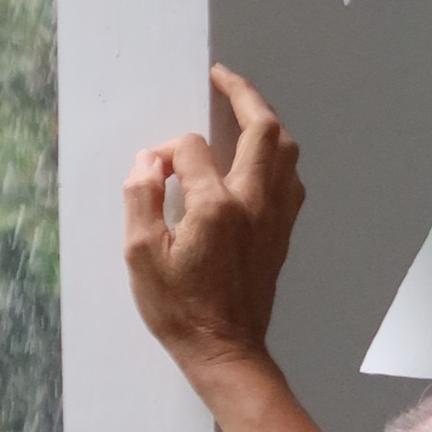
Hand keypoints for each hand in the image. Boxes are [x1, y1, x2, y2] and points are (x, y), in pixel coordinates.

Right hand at [124, 65, 304, 377]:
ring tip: (243, 113)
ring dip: (267, 123)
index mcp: (216, 207)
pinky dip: (276, 158)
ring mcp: (275, 218)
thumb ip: (140, 199)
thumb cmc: (179, 311)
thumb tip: (151, 161)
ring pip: (286, 151)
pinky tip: (258, 160)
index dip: (168, 151)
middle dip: (243, 94)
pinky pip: (290, 180)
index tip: (153, 169)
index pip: (192, 149)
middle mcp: (254, 204)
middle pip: (263, 129)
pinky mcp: (283, 234)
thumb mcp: (140, 257)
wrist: (225, 353)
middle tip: (222, 78)